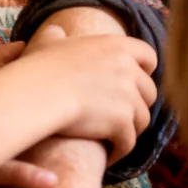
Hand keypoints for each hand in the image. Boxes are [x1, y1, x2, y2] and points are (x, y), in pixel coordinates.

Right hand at [18, 26, 157, 159]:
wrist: (37, 93)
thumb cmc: (38, 69)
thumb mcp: (50, 44)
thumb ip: (58, 37)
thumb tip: (55, 31)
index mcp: (118, 47)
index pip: (149, 57)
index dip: (145, 71)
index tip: (134, 83)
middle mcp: (130, 70)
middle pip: (149, 92)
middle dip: (139, 105)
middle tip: (122, 116)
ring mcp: (129, 97)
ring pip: (142, 119)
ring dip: (131, 130)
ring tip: (116, 139)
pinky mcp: (122, 123)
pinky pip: (129, 142)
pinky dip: (120, 151)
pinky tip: (109, 156)